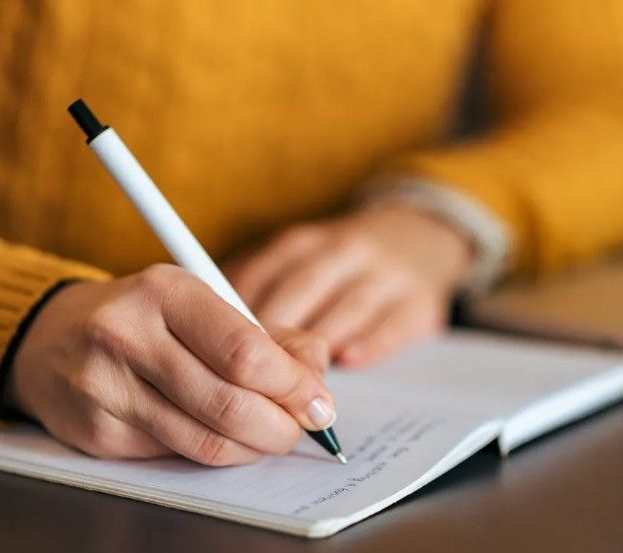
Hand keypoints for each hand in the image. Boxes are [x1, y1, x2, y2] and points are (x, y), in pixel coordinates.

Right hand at [7, 264, 333, 464]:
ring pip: (205, 440)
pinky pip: (176, 456)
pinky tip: (223, 437)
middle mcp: (128, 334)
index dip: (293, 386)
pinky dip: (215, 452)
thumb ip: (268, 335)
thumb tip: (316, 376)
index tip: (318, 401)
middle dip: (281, 426)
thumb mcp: (204, 304)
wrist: (52, 338)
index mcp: (166, 291)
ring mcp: (106, 387)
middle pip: (229, 403)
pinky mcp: (97, 432)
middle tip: (300, 428)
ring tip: (269, 435)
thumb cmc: (145, 318)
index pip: (244, 351)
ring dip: (253, 447)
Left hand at [225, 206, 471, 366]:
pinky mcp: (419, 302)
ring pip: (345, 308)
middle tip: (250, 376)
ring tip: (292, 383)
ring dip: (317, 345)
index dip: (238, 314)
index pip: (262, 274)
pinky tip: (347, 361)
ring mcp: (385, 275)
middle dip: (274, 335)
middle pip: (301, 291)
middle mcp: (343, 251)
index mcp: (302, 243)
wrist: (418, 238)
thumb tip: (203, 330)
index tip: (215, 348)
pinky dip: (369, 343)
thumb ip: (256, 289)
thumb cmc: (338, 265)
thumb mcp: (297, 261)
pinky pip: (393, 324)